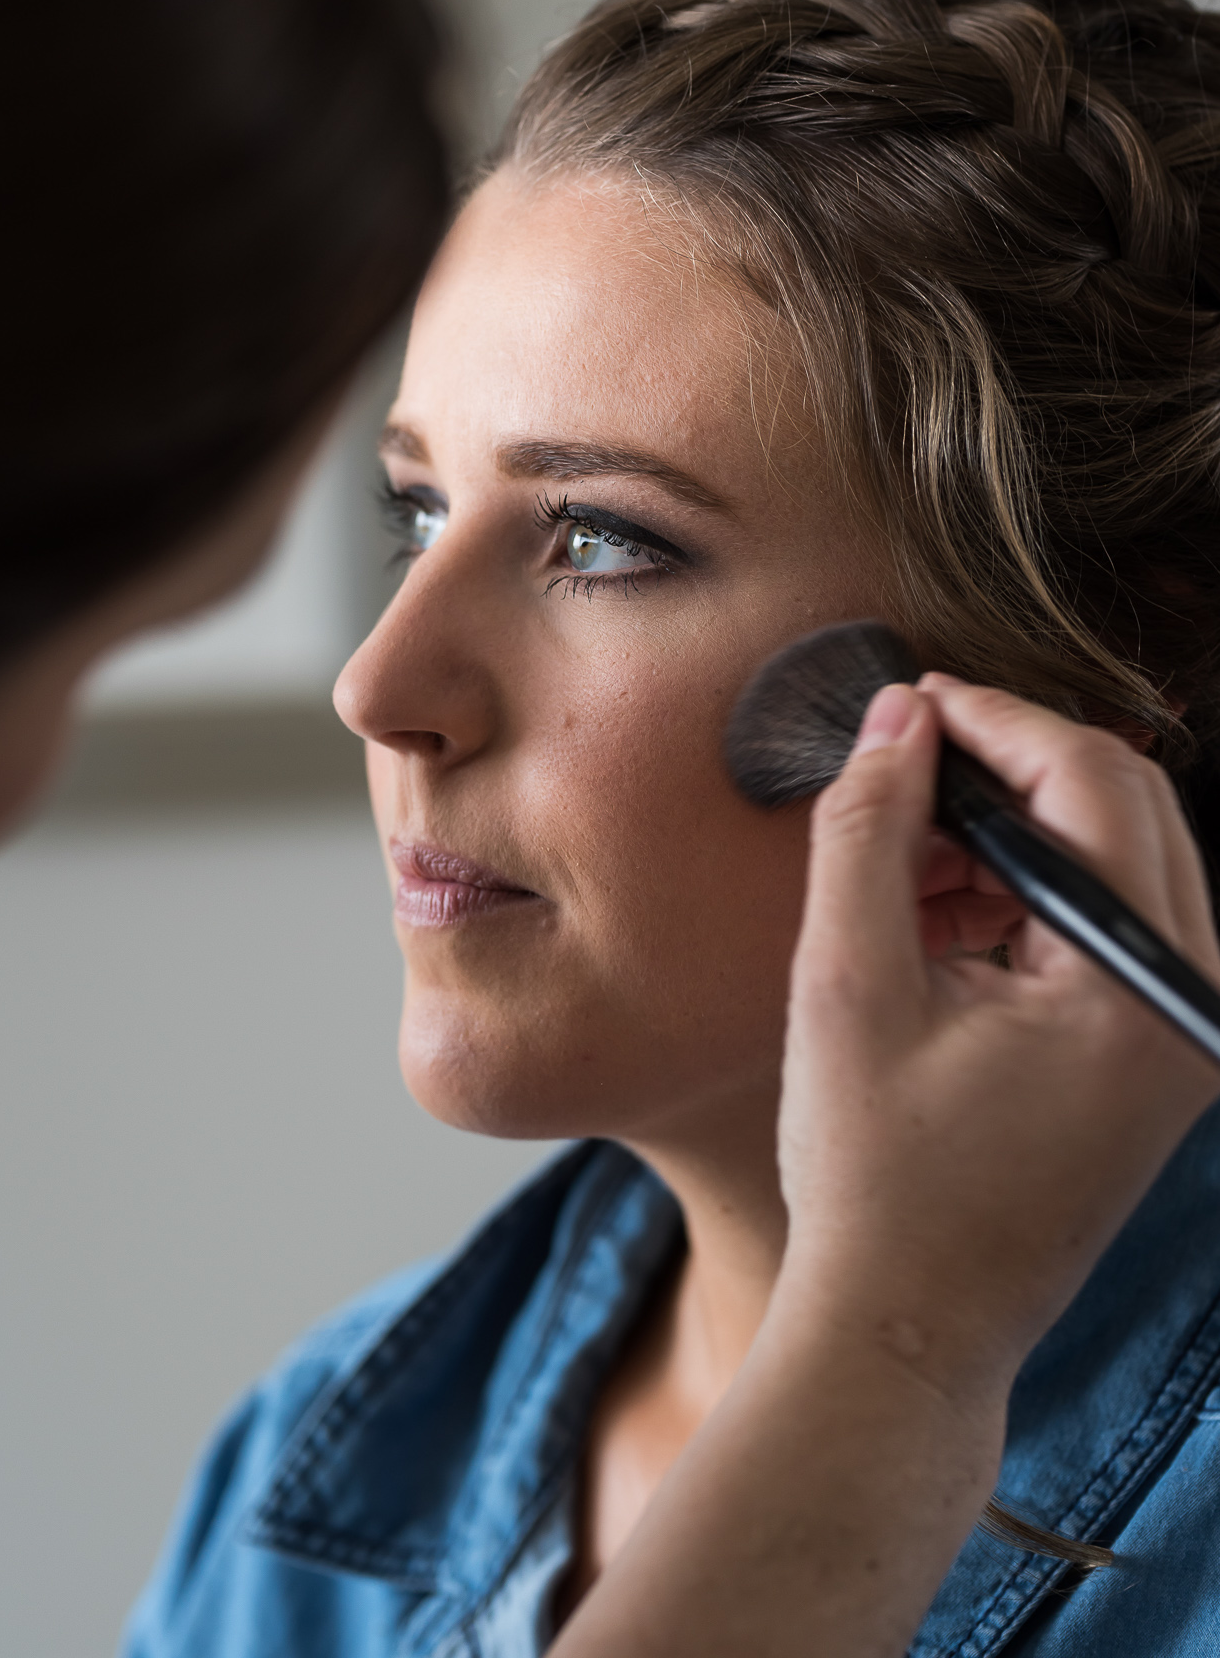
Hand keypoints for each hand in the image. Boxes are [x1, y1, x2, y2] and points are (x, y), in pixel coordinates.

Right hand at [773, 677, 1219, 1398]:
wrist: (908, 1328)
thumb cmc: (873, 1177)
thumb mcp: (847, 984)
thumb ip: (869, 832)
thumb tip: (896, 718)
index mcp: (1134, 989)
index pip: (1093, 783)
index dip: (994, 720)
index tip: (910, 705)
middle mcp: (1188, 1005)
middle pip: (1127, 807)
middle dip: (1011, 767)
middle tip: (905, 767)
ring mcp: (1182, 1036)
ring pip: (1122, 859)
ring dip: (1016, 832)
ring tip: (902, 860)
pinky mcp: (1158, 1058)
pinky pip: (1111, 926)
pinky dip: (1030, 896)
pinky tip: (938, 915)